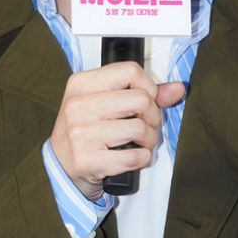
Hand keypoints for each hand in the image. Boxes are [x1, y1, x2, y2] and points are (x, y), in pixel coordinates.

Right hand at [50, 62, 185, 200]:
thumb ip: (142, 93)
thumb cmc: (85, 131)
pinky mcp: (88, 160)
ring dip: (149, 140)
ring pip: (140, 129)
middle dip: (153, 116)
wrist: (60, 167)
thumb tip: (177, 89)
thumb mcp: (104, 103)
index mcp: (81, 84)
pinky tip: (132, 156)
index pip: (129, 71)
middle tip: (145, 125)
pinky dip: (142, 159)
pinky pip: (135, 157)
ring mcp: (81, 134)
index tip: (146, 101)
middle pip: (141, 100)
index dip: (148, 87)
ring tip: (139, 142)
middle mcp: (78, 106)